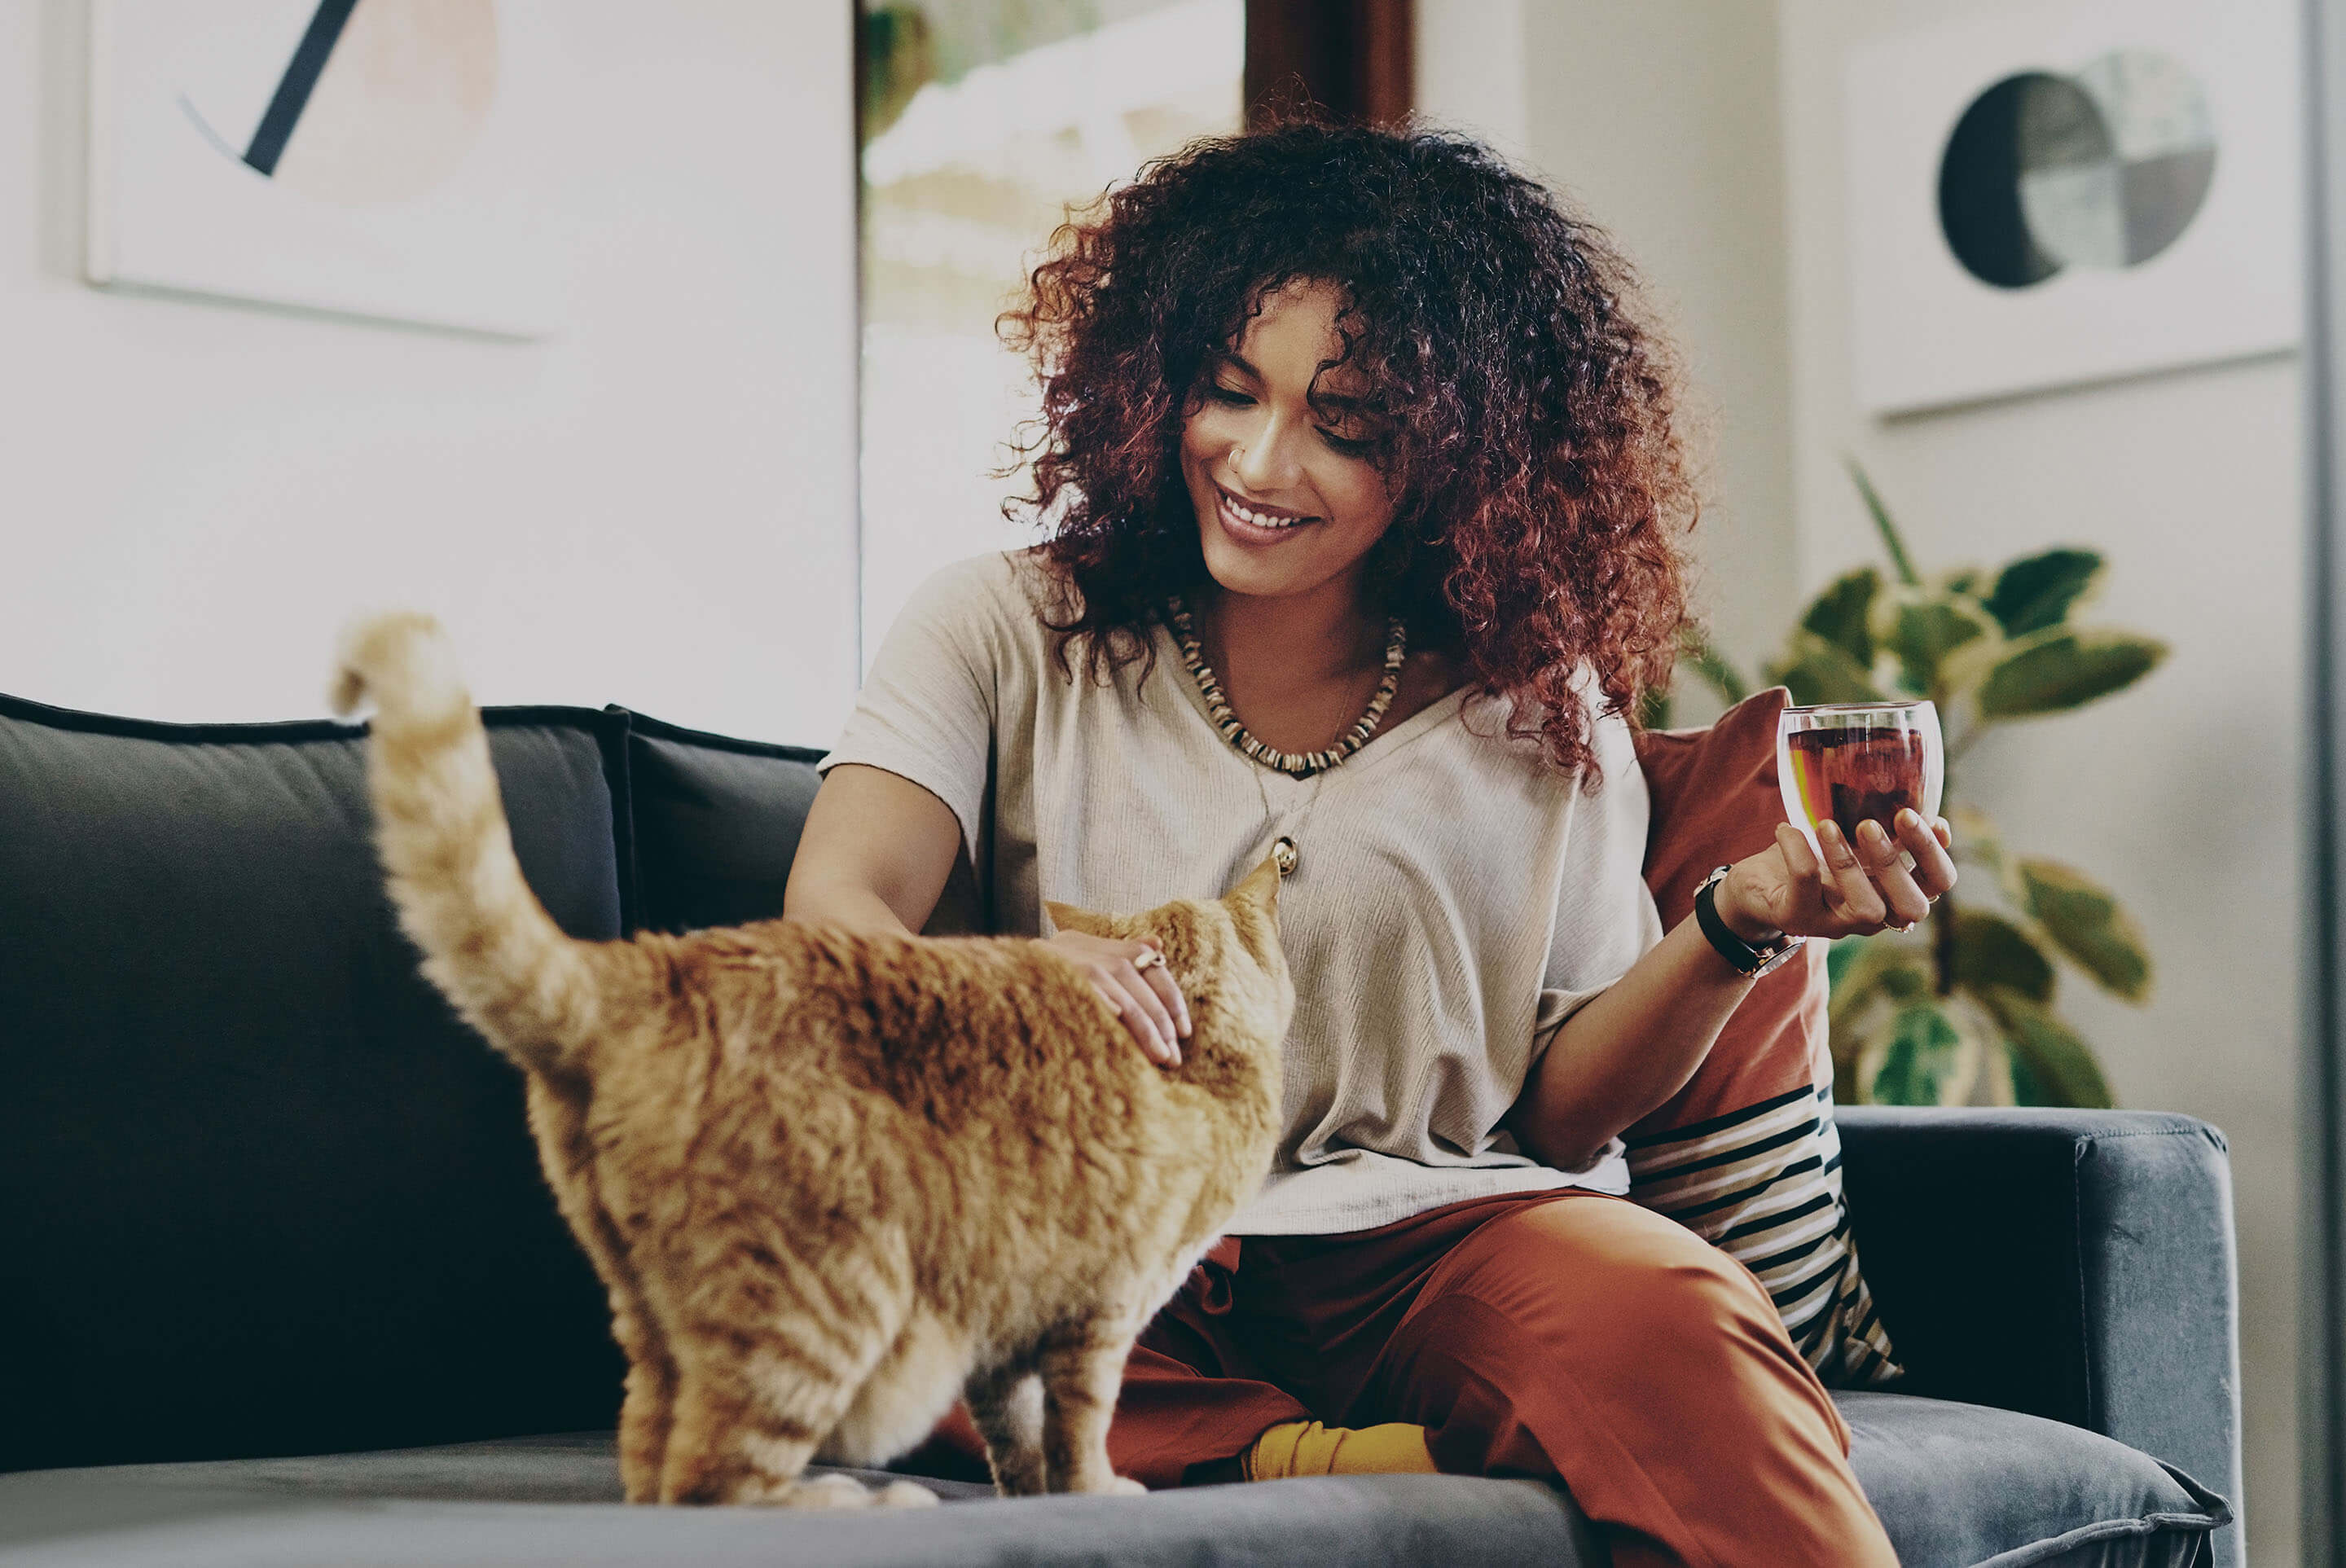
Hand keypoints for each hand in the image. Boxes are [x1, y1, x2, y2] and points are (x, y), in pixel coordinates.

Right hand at [1045, 930, 1191, 1066]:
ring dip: (1143, 1027)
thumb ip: (1120, 953)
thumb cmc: (1046, 979)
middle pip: (1137, 983)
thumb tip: (1157, 945)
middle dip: (1160, 1022)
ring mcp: (1068, 963)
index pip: (1148, 963)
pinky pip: (1086, 995)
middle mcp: (1085, 949)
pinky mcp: (1050, 979)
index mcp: (1098, 945)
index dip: (1170, 998)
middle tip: (1174, 1057)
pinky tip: (1119, 1023)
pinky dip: (1104, 1004)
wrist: (988, 983)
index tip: (1184, 1032)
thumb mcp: (1082, 959)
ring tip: (1160, 1056)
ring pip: (1120, 996)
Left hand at [1718, 810, 1956, 944]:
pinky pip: (1806, 886)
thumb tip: (1921, 801)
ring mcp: (1837, 923)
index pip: (1938, 884)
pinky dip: (1797, 851)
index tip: (1931, 818)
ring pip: (1865, 906)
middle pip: (1913, 906)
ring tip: (1826, 824)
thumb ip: (1884, 829)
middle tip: (1870, 824)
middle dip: (1897, 862)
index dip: (1937, 854)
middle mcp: (1875, 917)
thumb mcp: (1852, 839)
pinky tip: (1786, 828)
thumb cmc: (1813, 855)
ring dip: (1848, 862)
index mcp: (1894, 892)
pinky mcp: (1798, 918)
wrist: (1756, 885)